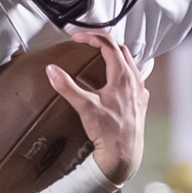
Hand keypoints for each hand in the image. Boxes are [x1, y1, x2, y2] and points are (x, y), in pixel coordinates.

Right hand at [48, 32, 146, 183]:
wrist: (123, 155)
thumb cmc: (109, 132)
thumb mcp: (85, 107)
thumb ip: (67, 87)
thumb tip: (52, 70)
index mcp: (123, 76)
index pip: (108, 45)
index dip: (91, 37)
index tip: (77, 38)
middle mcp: (135, 80)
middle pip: (121, 50)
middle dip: (103, 42)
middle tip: (87, 41)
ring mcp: (139, 91)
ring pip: (130, 63)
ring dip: (115, 55)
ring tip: (101, 55)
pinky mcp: (140, 102)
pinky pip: (134, 77)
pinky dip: (123, 70)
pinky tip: (116, 79)